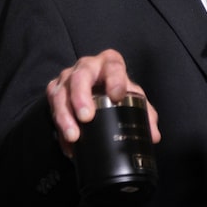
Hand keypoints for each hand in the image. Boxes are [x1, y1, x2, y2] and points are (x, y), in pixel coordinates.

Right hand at [46, 48, 160, 156]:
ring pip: (61, 93)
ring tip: (74, 136)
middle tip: (87, 117)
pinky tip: (68, 144)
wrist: (97, 89)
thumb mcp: (132, 96)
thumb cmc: (116, 90)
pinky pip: (53, 109)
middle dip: (81, 97)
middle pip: (80, 76)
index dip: (115, 79)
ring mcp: (67, 78)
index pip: (113, 65)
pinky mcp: (54, 91)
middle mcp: (86, 66)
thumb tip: (154, 136)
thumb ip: (145, 113)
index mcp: (110, 62)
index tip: (117, 96)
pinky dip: (60, 128)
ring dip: (65, 115)